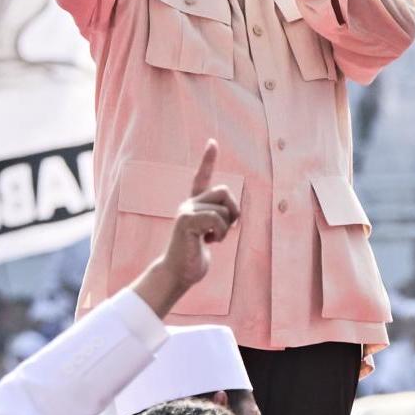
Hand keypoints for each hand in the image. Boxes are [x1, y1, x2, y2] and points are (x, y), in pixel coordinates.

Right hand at [131, 140, 239, 316]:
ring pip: (223, 209)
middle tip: (223, 231)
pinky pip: (216, 219)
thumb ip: (218, 221)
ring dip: (225, 228)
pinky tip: (208, 242)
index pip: (201, 178)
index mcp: (194, 205)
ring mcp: (186, 211)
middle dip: (233, 212)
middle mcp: (188, 203)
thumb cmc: (194, 256)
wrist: (178, 273)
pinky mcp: (186, 221)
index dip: (207, 159)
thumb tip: (235, 216)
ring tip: (212, 239)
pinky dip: (219, 233)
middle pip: (225, 191)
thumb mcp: (210, 235)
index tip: (212, 142)